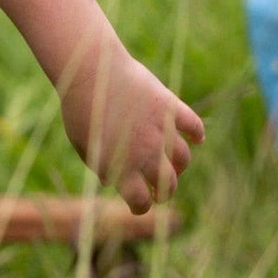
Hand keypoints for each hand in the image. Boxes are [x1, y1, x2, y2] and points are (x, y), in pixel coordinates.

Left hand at [58, 53, 204, 213]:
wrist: (91, 70)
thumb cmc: (80, 108)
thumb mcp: (82, 142)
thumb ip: (97, 164)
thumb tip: (109, 181)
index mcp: (121, 166)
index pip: (141, 201)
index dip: (141, 207)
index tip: (139, 205)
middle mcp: (146, 152)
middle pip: (167, 184)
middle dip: (164, 192)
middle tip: (159, 190)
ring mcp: (161, 130)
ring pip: (183, 159)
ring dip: (179, 166)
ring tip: (172, 166)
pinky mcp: (170, 107)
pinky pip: (193, 126)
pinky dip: (197, 134)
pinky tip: (195, 138)